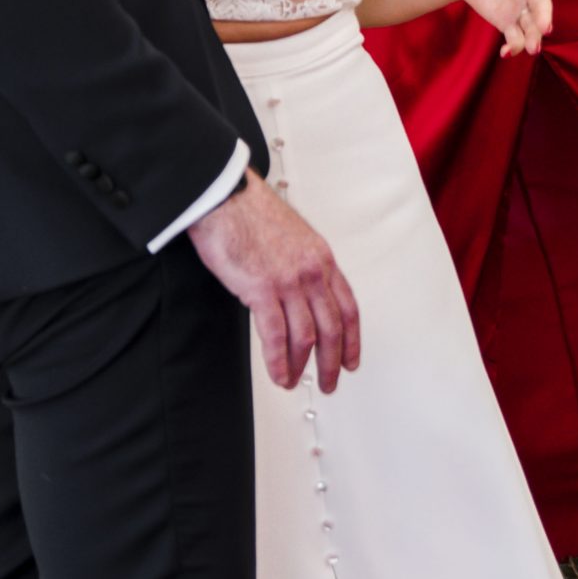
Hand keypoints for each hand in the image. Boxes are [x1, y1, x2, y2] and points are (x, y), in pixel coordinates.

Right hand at [188, 170, 361, 391]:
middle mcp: (312, 272)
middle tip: (329, 383)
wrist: (225, 195)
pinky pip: (276, 336)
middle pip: (332, 328)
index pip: (347, 307)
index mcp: (322, 258)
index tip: (352, 360)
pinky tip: (278, 375)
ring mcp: (289, 281)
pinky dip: (279, 362)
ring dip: (303, 367)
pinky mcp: (262, 289)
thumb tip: (299, 295)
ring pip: (307, 337)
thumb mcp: (292, 236)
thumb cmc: (250, 212)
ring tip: (294, 383)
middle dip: (332, 361)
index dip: (352, 339)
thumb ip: (301, 265)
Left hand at [445, 0, 571, 57]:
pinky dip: (513, 46)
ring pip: (531, 25)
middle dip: (544, 17)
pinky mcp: (505, 19)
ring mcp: (518, 6)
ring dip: (533, 37)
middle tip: (544, 27)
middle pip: (542, 5)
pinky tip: (506, 52)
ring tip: (532, 48)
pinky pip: (513, 36)